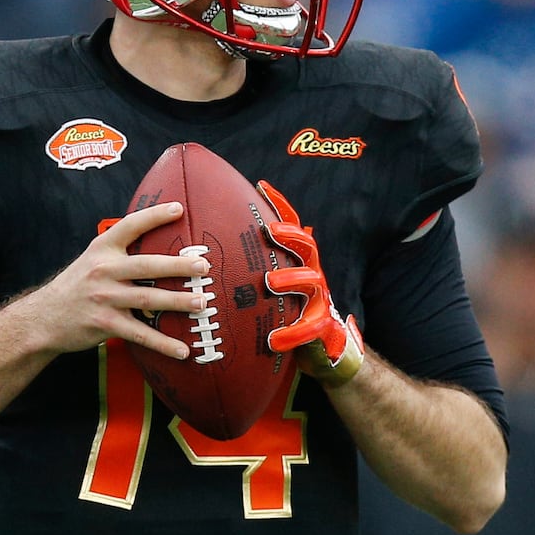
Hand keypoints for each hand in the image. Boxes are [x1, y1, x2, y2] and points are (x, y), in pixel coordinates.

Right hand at [9, 200, 209, 359]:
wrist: (43, 317)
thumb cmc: (77, 286)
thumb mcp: (92, 259)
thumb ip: (119, 251)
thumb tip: (158, 243)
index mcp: (103, 249)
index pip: (130, 225)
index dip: (155, 216)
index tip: (179, 209)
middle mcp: (104, 270)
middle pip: (147, 266)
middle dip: (178, 266)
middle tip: (203, 266)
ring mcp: (105, 298)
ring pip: (148, 299)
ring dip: (177, 302)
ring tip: (201, 303)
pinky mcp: (106, 324)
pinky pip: (140, 334)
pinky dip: (163, 343)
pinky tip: (183, 349)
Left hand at [258, 181, 362, 383]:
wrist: (322, 349)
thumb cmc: (288, 312)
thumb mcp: (272, 287)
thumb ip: (252, 267)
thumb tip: (212, 248)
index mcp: (298, 262)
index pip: (292, 227)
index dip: (280, 206)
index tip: (261, 186)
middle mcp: (312, 274)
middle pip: (307, 246)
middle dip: (290, 235)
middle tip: (270, 231)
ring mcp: (319, 299)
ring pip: (312, 281)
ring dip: (291, 279)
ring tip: (271, 282)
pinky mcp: (321, 326)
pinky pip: (310, 328)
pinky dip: (292, 334)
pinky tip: (274, 340)